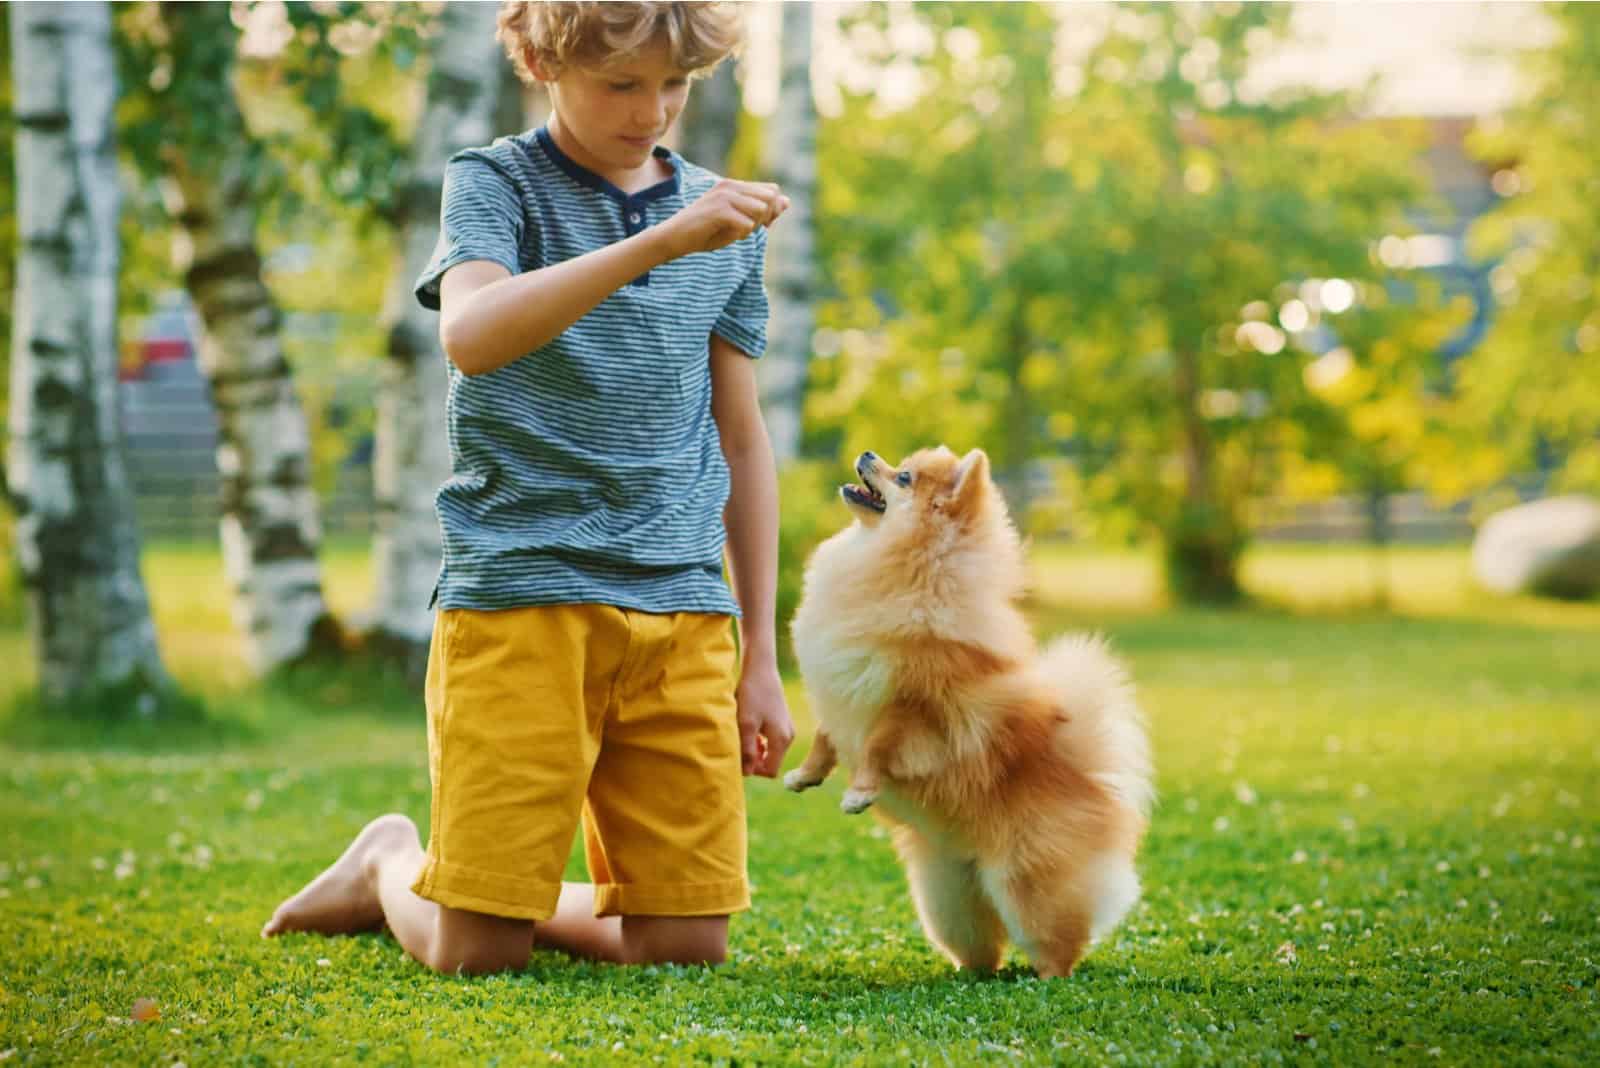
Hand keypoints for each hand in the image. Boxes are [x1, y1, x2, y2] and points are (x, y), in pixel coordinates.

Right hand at [662, 179, 789, 257]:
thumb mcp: (737, 221)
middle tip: (743, 228)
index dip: (770, 212)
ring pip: (761, 211)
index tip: (753, 224)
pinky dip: (739, 235)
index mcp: (734, 185)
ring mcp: (724, 196)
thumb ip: (762, 212)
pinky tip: (722, 235)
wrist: (673, 238)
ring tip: (731, 231)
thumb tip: (787, 202)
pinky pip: (747, 226)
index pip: (772, 191)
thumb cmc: (705, 232)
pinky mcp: (719, 210)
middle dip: (763, 218)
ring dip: (751, 227)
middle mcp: (730, 185)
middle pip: (770, 199)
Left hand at [734, 659, 793, 777]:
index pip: (771, 771)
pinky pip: (772, 740)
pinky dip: (760, 739)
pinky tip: (749, 727)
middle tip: (740, 743)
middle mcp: (788, 736)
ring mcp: (787, 728)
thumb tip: (747, 773)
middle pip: (771, 761)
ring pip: (771, 751)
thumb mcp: (746, 724)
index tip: (741, 755)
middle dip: (754, 759)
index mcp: (782, 740)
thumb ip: (747, 750)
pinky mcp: (782, 721)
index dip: (754, 769)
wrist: (761, 669)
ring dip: (756, 748)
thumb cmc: (752, 695)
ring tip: (743, 734)